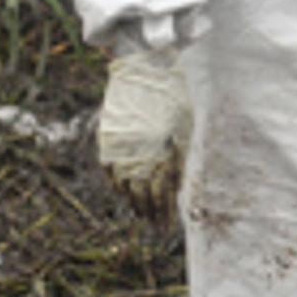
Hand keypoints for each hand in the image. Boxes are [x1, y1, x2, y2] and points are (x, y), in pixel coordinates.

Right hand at [97, 47, 190, 222]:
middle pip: (145, 194)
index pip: (164, 193)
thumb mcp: (186, 126)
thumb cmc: (174, 96)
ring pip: (127, 185)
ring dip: (134, 202)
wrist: (146, 69)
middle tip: (155, 227)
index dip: (165, 212)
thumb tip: (179, 183)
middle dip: (151, 213)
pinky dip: (117, 184)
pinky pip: (111, 169)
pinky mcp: (109, 138)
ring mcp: (123, 147)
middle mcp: (143, 154)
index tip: (168, 227)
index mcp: (165, 151)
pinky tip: (123, 192)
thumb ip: (181, 155)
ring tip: (140, 215)